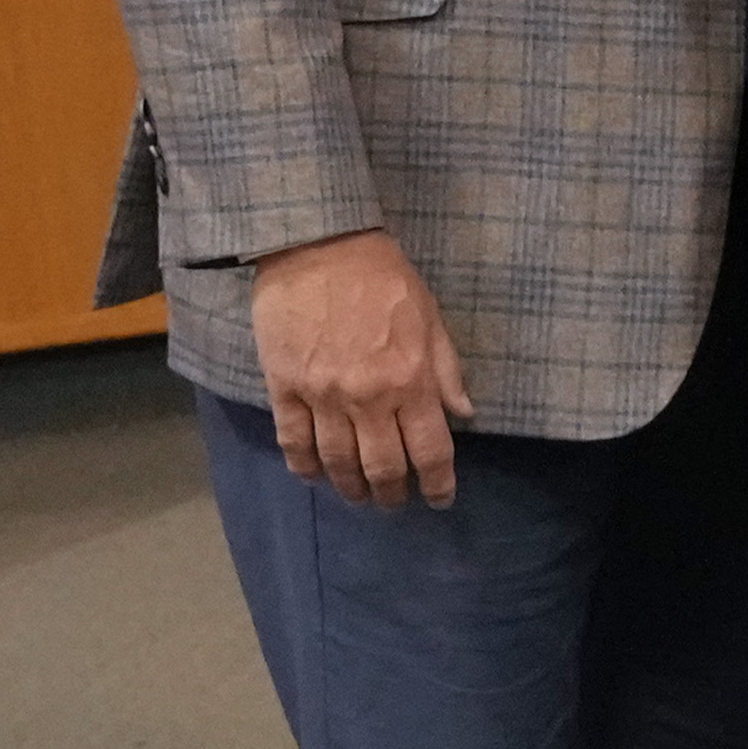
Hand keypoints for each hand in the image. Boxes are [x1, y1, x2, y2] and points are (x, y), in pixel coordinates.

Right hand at [249, 228, 472, 509]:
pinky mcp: (284, 386)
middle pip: (381, 467)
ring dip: (349, 488)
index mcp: (411, 381)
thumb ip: (447, 371)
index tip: (439, 498)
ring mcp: (322, 395)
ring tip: (357, 495)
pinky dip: (304, 466)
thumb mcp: (432, 318)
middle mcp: (368, 398)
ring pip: (336, 462)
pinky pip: (293, 440)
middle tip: (393, 503)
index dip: (437, 484)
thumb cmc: (384, 277)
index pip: (430, 451)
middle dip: (391, 494)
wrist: (318, 245)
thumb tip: (464, 415)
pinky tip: (313, 476)